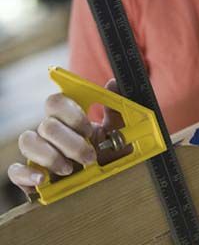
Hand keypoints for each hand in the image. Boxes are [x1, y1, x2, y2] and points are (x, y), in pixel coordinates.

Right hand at [8, 78, 130, 196]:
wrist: (104, 180)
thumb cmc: (107, 151)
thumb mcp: (116, 132)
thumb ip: (115, 108)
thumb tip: (113, 84)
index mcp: (68, 118)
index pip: (56, 102)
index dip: (71, 114)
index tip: (89, 129)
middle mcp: (49, 131)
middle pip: (47, 125)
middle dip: (71, 143)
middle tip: (90, 157)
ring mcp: (37, 151)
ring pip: (28, 142)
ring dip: (51, 157)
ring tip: (70, 169)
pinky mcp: (28, 175)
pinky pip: (15, 171)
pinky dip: (27, 174)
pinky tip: (43, 179)